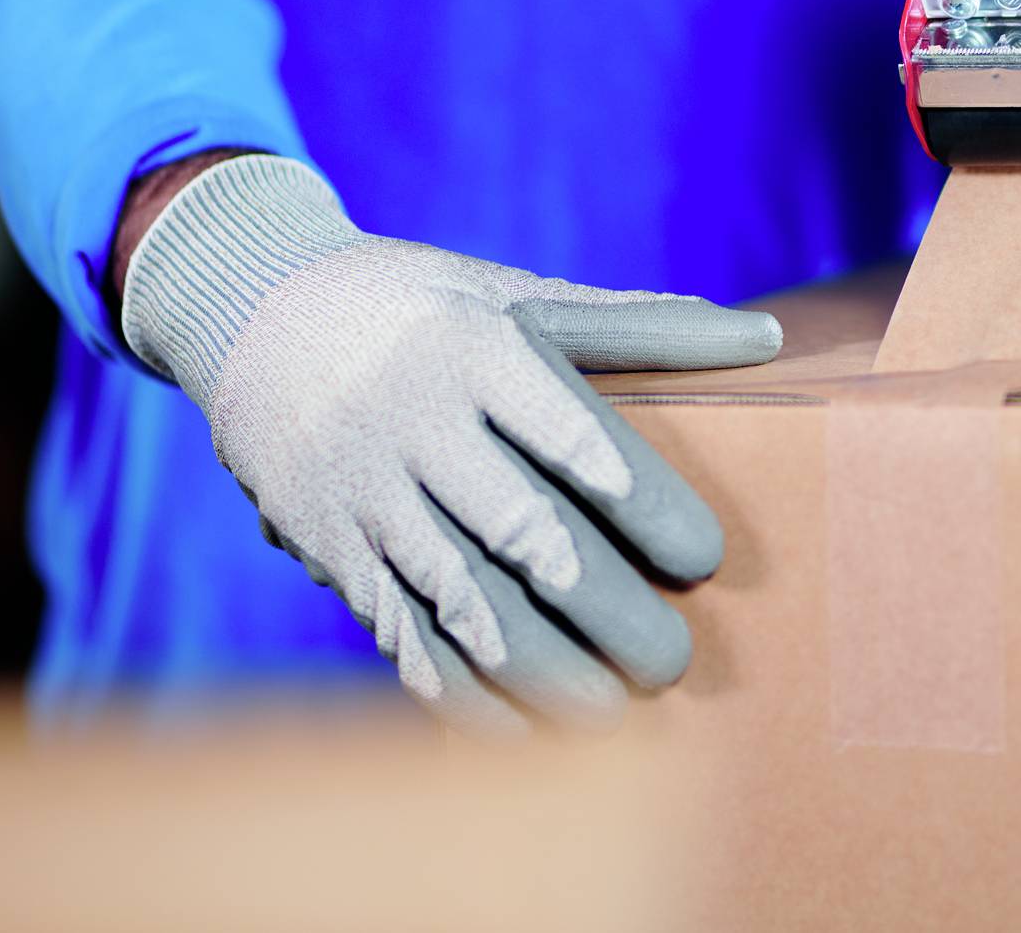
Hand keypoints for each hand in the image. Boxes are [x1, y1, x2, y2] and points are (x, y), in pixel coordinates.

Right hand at [118, 155, 780, 730]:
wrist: (255, 307)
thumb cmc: (424, 304)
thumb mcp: (519, 291)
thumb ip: (641, 326)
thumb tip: (765, 339)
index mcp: (481, 351)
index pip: (577, 439)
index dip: (647, 505)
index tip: (706, 559)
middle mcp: (419, 421)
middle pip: (524, 531)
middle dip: (605, 607)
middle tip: (674, 663)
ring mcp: (365, 487)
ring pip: (459, 594)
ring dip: (537, 666)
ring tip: (611, 718)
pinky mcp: (324, 539)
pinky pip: (393, 625)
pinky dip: (454, 685)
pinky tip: (513, 728)